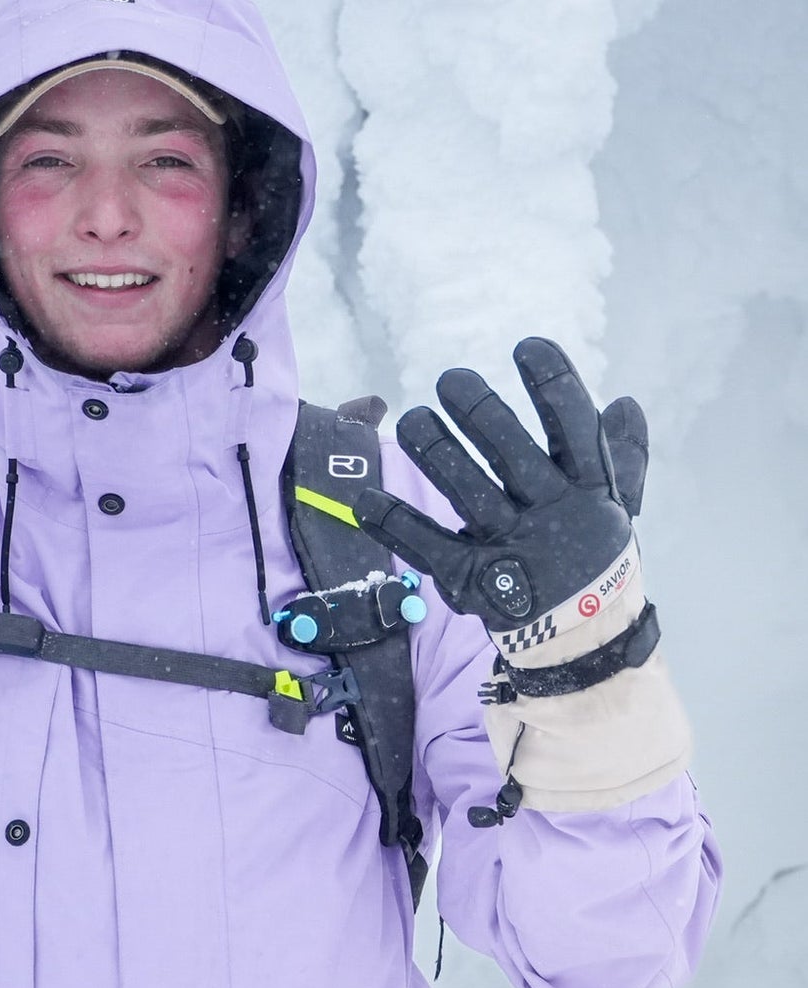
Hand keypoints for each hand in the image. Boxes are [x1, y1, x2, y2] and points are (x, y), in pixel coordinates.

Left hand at [352, 338, 647, 651]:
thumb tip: (623, 402)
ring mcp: (511, 551)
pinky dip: (395, 524)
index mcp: (591, 493)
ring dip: (436, 453)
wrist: (582, 640)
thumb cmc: (593, 559)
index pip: (575, 429)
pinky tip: (365, 500)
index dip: (553, 384)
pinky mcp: (473, 581)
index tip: (526, 346)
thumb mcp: (617, 508)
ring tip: (412, 419)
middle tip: (449, 378)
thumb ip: (621, 456)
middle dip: (480, 412)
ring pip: (468, 494)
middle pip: (514, 456)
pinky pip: (428, 547)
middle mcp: (553, 518)